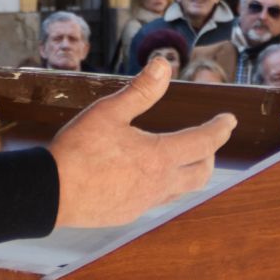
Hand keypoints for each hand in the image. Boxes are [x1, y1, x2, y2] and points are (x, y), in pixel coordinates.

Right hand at [48, 57, 236, 227]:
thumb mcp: (109, 112)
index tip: (229, 120)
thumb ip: (140, 90)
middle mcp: (159, 184)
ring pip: (181, 190)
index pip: (204, 142)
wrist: (49, 193)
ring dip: (188, 172)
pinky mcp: (128, 214)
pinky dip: (163, 186)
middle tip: (208, 140)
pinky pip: (156, 200)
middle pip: (201, 173)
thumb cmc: (78, 150)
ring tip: (183, 159)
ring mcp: (144, 203)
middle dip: (209, 154)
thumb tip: (163, 65)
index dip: (219, 129)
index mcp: (159, 156)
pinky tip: (147, 179)